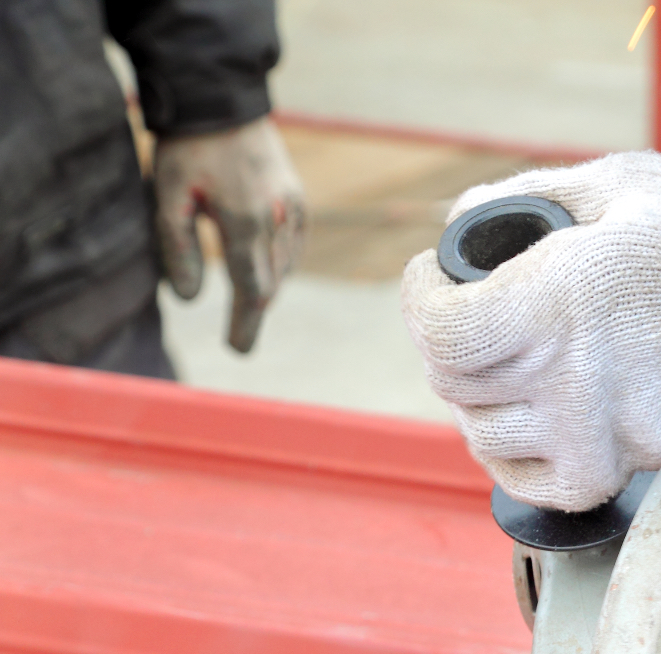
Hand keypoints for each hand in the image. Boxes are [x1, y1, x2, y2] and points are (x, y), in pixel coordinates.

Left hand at [153, 117, 307, 352]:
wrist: (223, 100)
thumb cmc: (188, 147)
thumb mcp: (167, 194)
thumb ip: (178, 248)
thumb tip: (191, 298)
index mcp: (245, 221)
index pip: (251, 289)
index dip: (244, 324)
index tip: (237, 351)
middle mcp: (277, 220)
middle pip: (270, 283)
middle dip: (255, 312)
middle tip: (240, 339)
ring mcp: (293, 210)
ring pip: (284, 266)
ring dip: (266, 288)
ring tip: (247, 306)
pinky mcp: (298, 200)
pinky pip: (293, 246)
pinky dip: (279, 264)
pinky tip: (264, 270)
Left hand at [401, 153, 660, 511]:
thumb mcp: (612, 184)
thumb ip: (522, 201)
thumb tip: (462, 230)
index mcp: (548, 308)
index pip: (439, 335)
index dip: (421, 301)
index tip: (437, 278)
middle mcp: (564, 383)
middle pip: (455, 388)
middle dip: (452, 342)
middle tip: (479, 311)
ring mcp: (597, 435)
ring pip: (488, 438)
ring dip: (483, 399)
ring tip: (511, 363)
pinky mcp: (628, 466)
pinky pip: (541, 486)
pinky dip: (520, 460)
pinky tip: (535, 421)